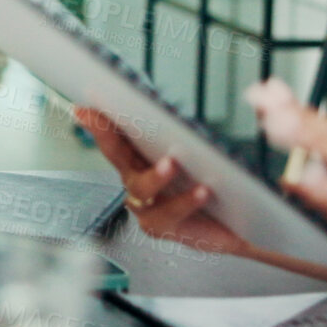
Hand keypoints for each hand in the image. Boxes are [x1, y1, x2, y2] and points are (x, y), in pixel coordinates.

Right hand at [76, 105, 251, 256]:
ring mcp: (147, 206)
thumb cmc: (223, 187)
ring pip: (140, 188)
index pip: (119, 134)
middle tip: (100, 119)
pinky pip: (168, 215)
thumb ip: (218, 127)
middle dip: (105, 135)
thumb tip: (237, 99)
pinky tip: (202, 191)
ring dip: (154, 175)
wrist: (241, 227)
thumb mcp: (217, 153)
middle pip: (116, 155)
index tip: (84, 108)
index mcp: (144, 156)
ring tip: (171, 163)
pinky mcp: (163, 227)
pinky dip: (184, 202)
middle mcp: (138, 180)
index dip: (99, 122)